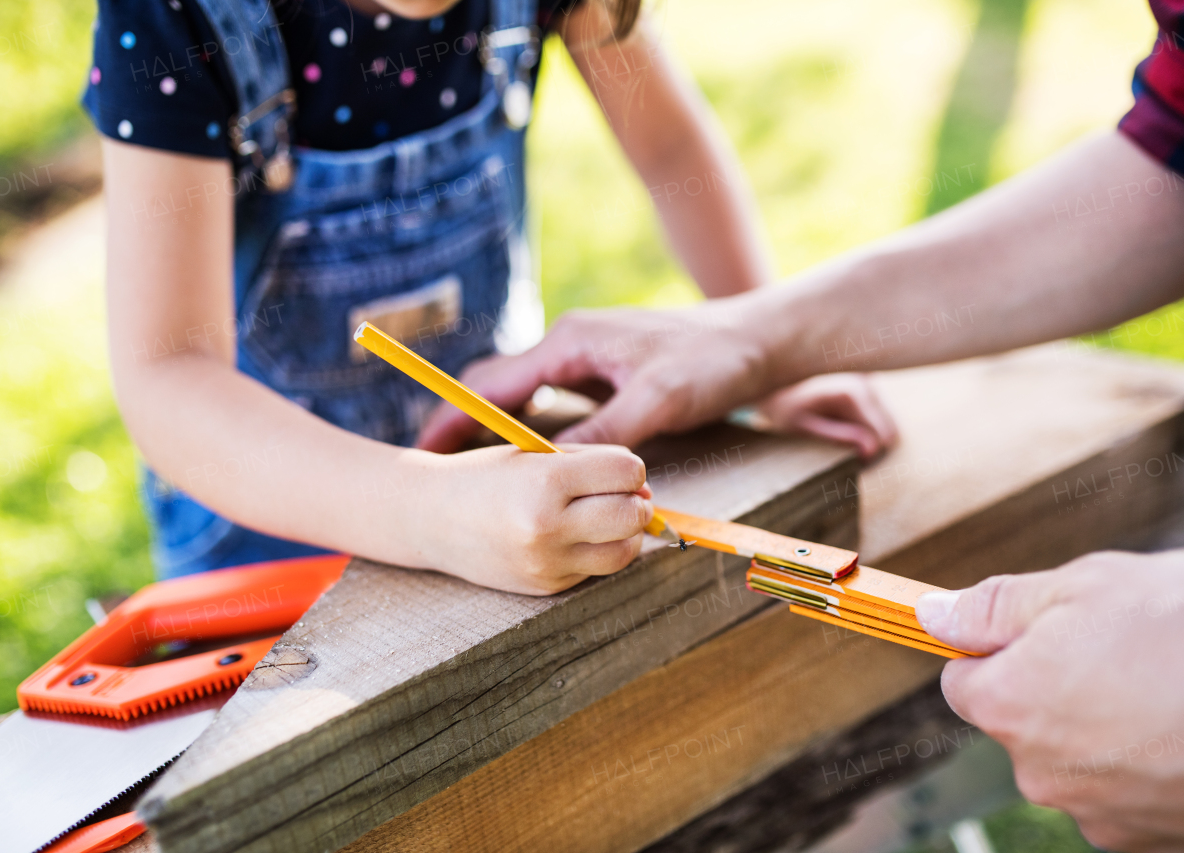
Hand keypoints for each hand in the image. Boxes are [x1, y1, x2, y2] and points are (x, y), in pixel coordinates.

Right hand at [411, 443, 651, 594]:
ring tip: (605, 517)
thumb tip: (645, 490)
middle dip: (636, 502)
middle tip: (621, 495)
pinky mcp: (546, 587)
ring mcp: (547, 563)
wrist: (431, 518)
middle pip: (633, 515)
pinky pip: (596, 570)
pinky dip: (596, 551)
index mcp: (546, 481)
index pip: (627, 474)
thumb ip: (592, 464)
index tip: (618, 469)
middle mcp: (547, 526)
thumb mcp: (536, 455)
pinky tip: (573, 536)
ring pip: (624, 552)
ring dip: (625, 533)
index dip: (631, 468)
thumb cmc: (489, 476)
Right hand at [416, 300, 777, 451]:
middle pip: (496, 389)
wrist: (760, 340)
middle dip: (461, 425)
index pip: (492, 383)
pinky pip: (552, 410)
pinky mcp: (604, 382)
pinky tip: (525, 467)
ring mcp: (586, 365)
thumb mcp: (658, 399)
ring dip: (494, 433)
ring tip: (463, 472)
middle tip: (428, 467)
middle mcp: (569, 348)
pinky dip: (531, 437)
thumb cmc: (711, 360)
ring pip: (522, 401)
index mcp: (570, 341)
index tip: (423, 451)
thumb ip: (606, 434)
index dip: (454, 418)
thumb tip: (558, 472)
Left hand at [751, 374, 897, 459]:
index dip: (872, 455)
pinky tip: (842, 426)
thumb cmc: (784, 409)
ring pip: (885, 423)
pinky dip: (865, 425)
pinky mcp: (866, 383)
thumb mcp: (804, 427)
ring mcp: (868, 380)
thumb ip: (838, 437)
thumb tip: (872, 450)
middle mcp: (865, 381)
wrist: (772, 385)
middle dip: (872, 447)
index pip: (884, 433)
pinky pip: (877, 414)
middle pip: (889, 429)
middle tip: (848, 459)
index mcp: (852, 391)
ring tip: (839, 442)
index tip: (856, 465)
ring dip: (869, 437)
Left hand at [915, 550, 1183, 850]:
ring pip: (1081, 762)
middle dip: (1058, 688)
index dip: (998, 650)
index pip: (963, 682)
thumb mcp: (1087, 585)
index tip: (1039, 632)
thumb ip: (998, 606)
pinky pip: (1132, 796)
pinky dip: (1154, 768)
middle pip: (1023, 725)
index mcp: (1010, 706)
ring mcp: (1102, 818)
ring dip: (1110, 729)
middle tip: (1127, 650)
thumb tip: (934, 617)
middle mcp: (1042, 775)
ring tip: (1174, 689)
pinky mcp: (1156, 845)